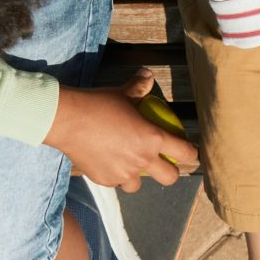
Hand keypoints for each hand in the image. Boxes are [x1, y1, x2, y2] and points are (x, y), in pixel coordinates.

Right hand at [48, 71, 200, 189]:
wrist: (66, 120)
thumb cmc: (97, 104)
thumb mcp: (122, 94)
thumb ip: (138, 87)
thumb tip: (148, 74)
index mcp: (153, 139)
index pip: (184, 152)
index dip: (192, 154)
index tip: (193, 154)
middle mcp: (142, 160)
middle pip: (170, 177)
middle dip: (171, 172)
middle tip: (165, 165)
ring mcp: (123, 173)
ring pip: (139, 184)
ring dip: (138, 177)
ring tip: (130, 166)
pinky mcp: (105, 180)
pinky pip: (115, 182)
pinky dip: (114, 176)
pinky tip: (107, 164)